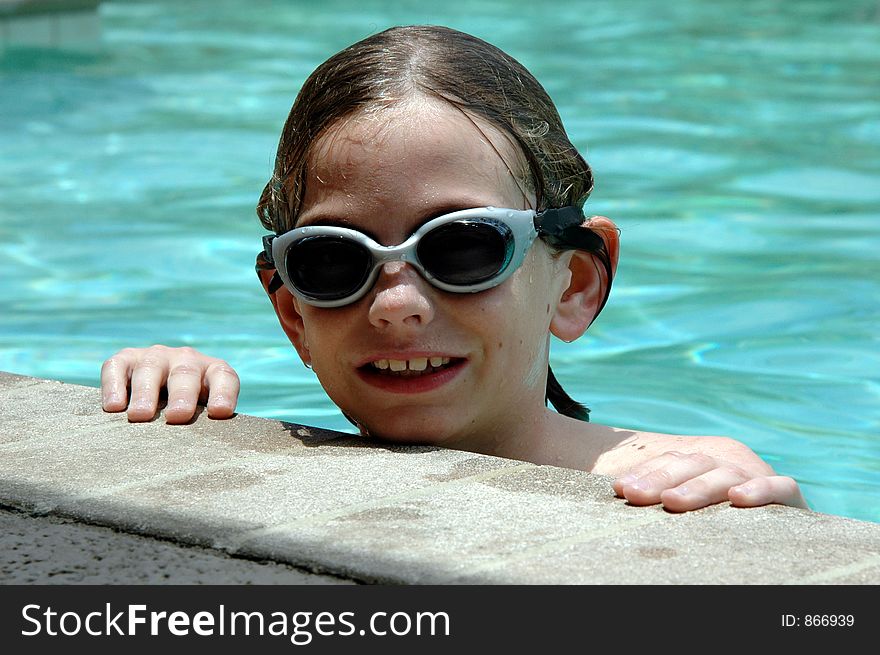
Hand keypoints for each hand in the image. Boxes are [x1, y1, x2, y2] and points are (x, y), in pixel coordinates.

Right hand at [101, 345, 238, 423]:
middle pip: (185, 374)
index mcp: (213, 372)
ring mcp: (156, 357)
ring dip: (145, 392)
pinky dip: (113, 385)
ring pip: (150, 369)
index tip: (219, 412)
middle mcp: (186, 360)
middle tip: (177, 416)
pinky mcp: (126, 359)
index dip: (223, 393)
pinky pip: (117, 366)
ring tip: (140, 415)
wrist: (161, 391)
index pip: (224, 377)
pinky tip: (113, 407)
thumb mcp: (204, 414)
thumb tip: (207, 458)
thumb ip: (209, 428)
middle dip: (182, 394)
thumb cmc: (190, 412)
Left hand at [612, 445, 807, 512]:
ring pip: (725, 474)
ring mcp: (758, 475)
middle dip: (660, 479)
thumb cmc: (717, 519)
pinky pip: (781, 487)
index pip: (670, 460)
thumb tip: (620, 493)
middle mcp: (729, 462)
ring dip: (697, 487)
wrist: (780, 524)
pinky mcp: (789, 494)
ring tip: (672, 501)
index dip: (644, 472)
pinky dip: (761, 490)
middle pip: (691, 463)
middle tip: (634, 495)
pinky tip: (738, 498)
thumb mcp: (685, 503)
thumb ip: (663, 496)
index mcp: (702, 460)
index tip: (619, 488)